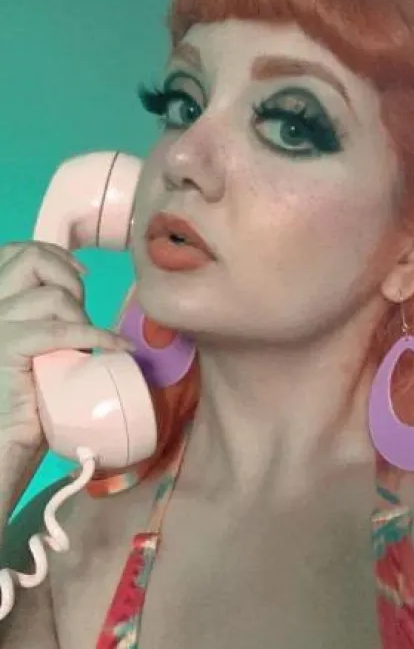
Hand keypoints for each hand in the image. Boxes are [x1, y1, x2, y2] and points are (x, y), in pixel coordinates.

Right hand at [0, 242, 130, 455]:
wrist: (2, 448)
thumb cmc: (26, 400)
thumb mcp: (33, 343)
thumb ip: (40, 315)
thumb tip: (76, 290)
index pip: (13, 252)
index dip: (53, 255)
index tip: (81, 275)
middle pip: (30, 258)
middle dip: (68, 279)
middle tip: (81, 314)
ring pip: (52, 295)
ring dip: (80, 317)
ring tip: (84, 346)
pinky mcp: (5, 347)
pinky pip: (63, 330)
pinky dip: (98, 337)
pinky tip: (117, 348)